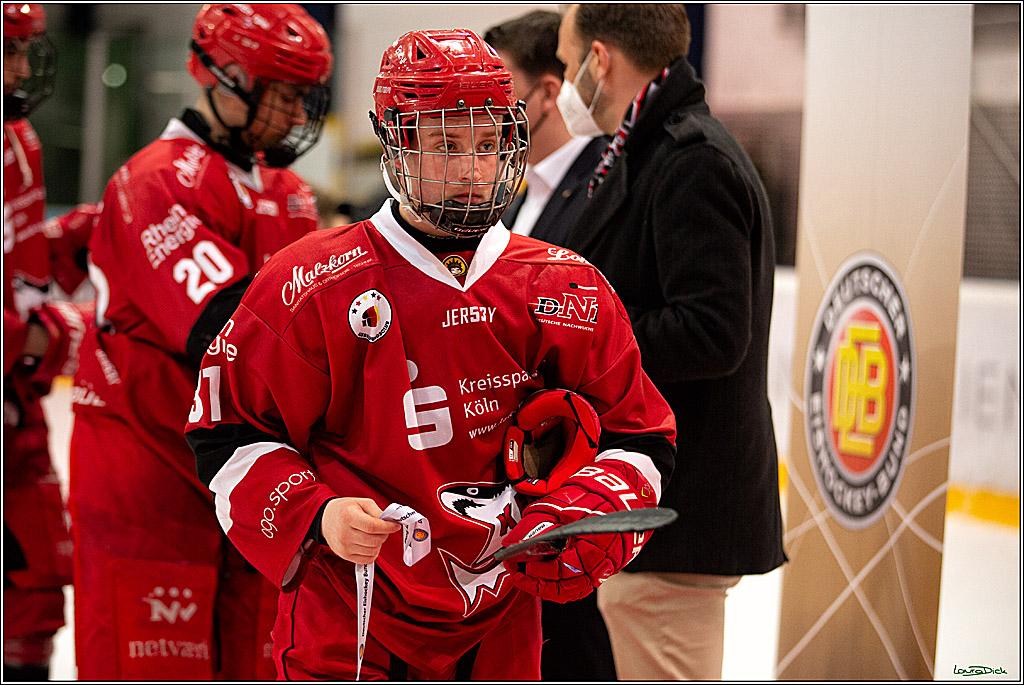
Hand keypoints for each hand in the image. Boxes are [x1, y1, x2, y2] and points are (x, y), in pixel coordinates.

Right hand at [321, 497, 400, 563]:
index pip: (373, 526)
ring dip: (379, 543)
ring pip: (373, 551)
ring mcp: (344, 547)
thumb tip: (391, 522)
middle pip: (375, 540)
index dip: (388, 527)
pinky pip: (368, 559)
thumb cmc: (346, 509)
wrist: (325, 520)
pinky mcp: (345, 556)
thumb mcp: (361, 503)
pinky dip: (373, 552)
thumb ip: (377, 511)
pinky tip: (369, 543)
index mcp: (349, 517)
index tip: (396, 525)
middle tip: (384, 528)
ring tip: (374, 535)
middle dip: (385, 534)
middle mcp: (345, 534)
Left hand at [502, 460, 656, 602]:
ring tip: (525, 577)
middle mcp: (600, 563)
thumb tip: (512, 542)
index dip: (536, 570)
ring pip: (571, 590)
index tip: (515, 564)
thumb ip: (538, 524)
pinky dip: (560, 587)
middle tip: (516, 572)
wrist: (624, 493)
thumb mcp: (563, 504)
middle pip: (565, 586)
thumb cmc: (595, 496)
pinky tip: (542, 580)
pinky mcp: (601, 570)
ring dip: (546, 587)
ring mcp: (602, 569)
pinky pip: (579, 587)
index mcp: (593, 545)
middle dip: (537, 582)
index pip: (562, 569)